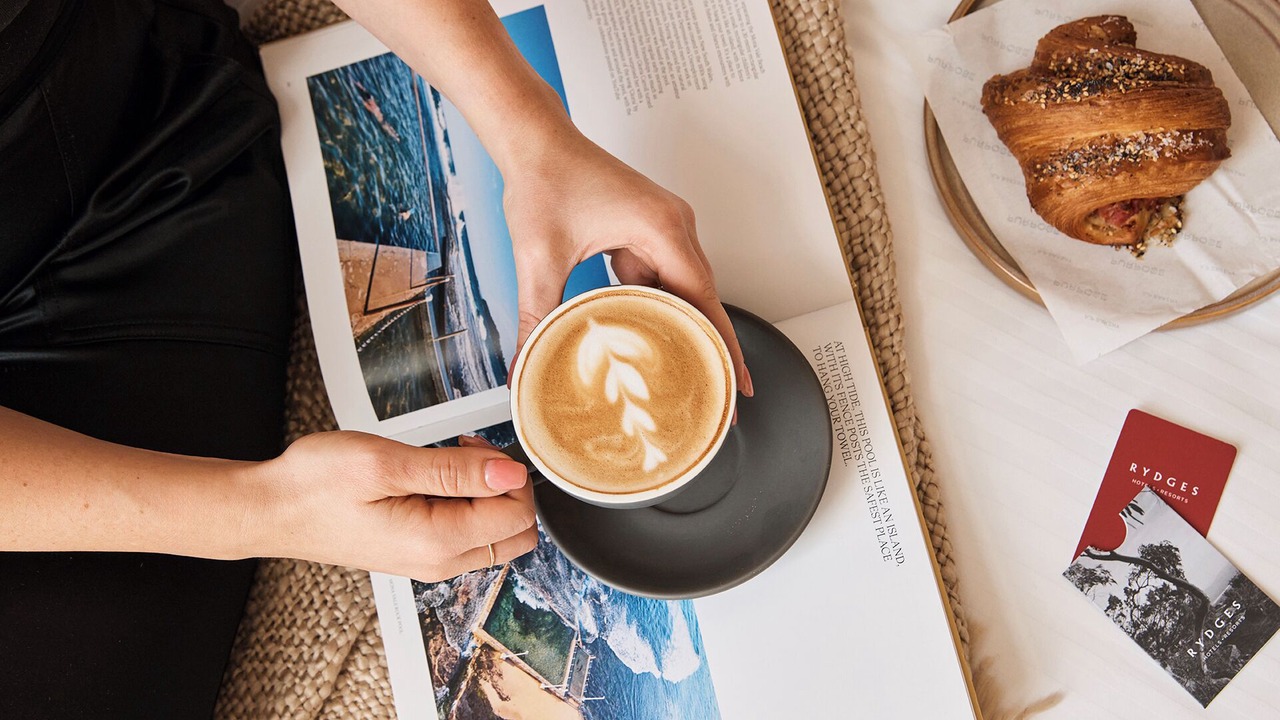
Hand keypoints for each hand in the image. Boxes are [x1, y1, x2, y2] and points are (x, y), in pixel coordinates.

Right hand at [251, 431, 536, 581]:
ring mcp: (431, 562)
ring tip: (444, 461)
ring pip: (497, 534)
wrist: (272, 510)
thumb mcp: (386, 463)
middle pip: (518, 532)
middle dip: (507, 487)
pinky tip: (432, 479)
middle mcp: (440, 562)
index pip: (517, 515)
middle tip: (467, 454)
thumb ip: (455, 471)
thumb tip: (511, 473)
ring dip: (487, 494)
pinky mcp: (420, 553)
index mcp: (437, 542)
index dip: (508, 472)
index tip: (472, 447)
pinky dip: (467, 504)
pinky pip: (469, 534)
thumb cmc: (316, 484)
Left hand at [501, 131, 753, 395]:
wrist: (534, 140)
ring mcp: (664, 228)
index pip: (705, 300)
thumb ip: (534, 317)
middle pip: (702, 299)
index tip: (738, 383)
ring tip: (677, 372)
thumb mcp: (538, 259)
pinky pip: (662, 278)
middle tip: (713, 393)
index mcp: (661, 229)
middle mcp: (674, 226)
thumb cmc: (544, 179)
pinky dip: (655, 305)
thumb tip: (525, 363)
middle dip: (706, 346)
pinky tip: (643, 334)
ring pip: (681, 290)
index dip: (723, 347)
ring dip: (677, 325)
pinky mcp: (648, 231)